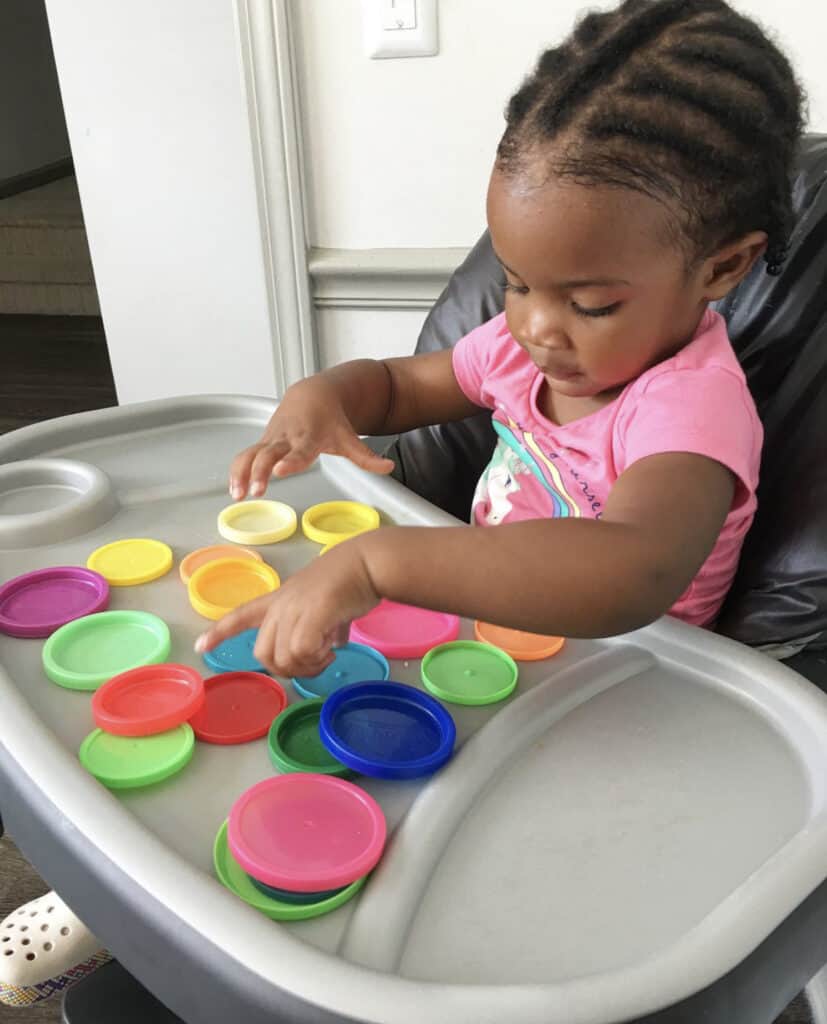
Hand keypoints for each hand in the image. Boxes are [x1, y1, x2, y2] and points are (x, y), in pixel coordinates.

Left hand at [194, 538, 380, 677]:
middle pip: (262, 651)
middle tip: (311, 665)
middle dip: (284, 668)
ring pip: (282, 657)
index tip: (200, 646)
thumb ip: (327, 626)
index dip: (220, 632)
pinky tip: (330, 653)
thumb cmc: (351, 578)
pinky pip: (302, 652)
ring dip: (305, 667)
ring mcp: (294, 610)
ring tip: (325, 658)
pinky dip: (316, 661)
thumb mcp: (330, 604)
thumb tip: (337, 643)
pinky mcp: (311, 616)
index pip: (241, 614)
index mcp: (280, 599)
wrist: (366, 563)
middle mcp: (281, 605)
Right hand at [229, 376, 393, 499]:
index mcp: (309, 436)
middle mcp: (287, 436)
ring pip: (251, 454)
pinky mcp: (263, 441)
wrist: (313, 394)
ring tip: (238, 494)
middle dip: (260, 471)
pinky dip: (237, 471)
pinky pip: (245, 456)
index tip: (279, 471)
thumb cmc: (332, 420)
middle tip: (258, 490)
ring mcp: (272, 439)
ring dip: (242, 473)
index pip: (299, 450)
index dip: (289, 461)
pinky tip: (234, 490)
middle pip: (269, 453)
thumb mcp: (349, 439)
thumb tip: (388, 468)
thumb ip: (366, 457)